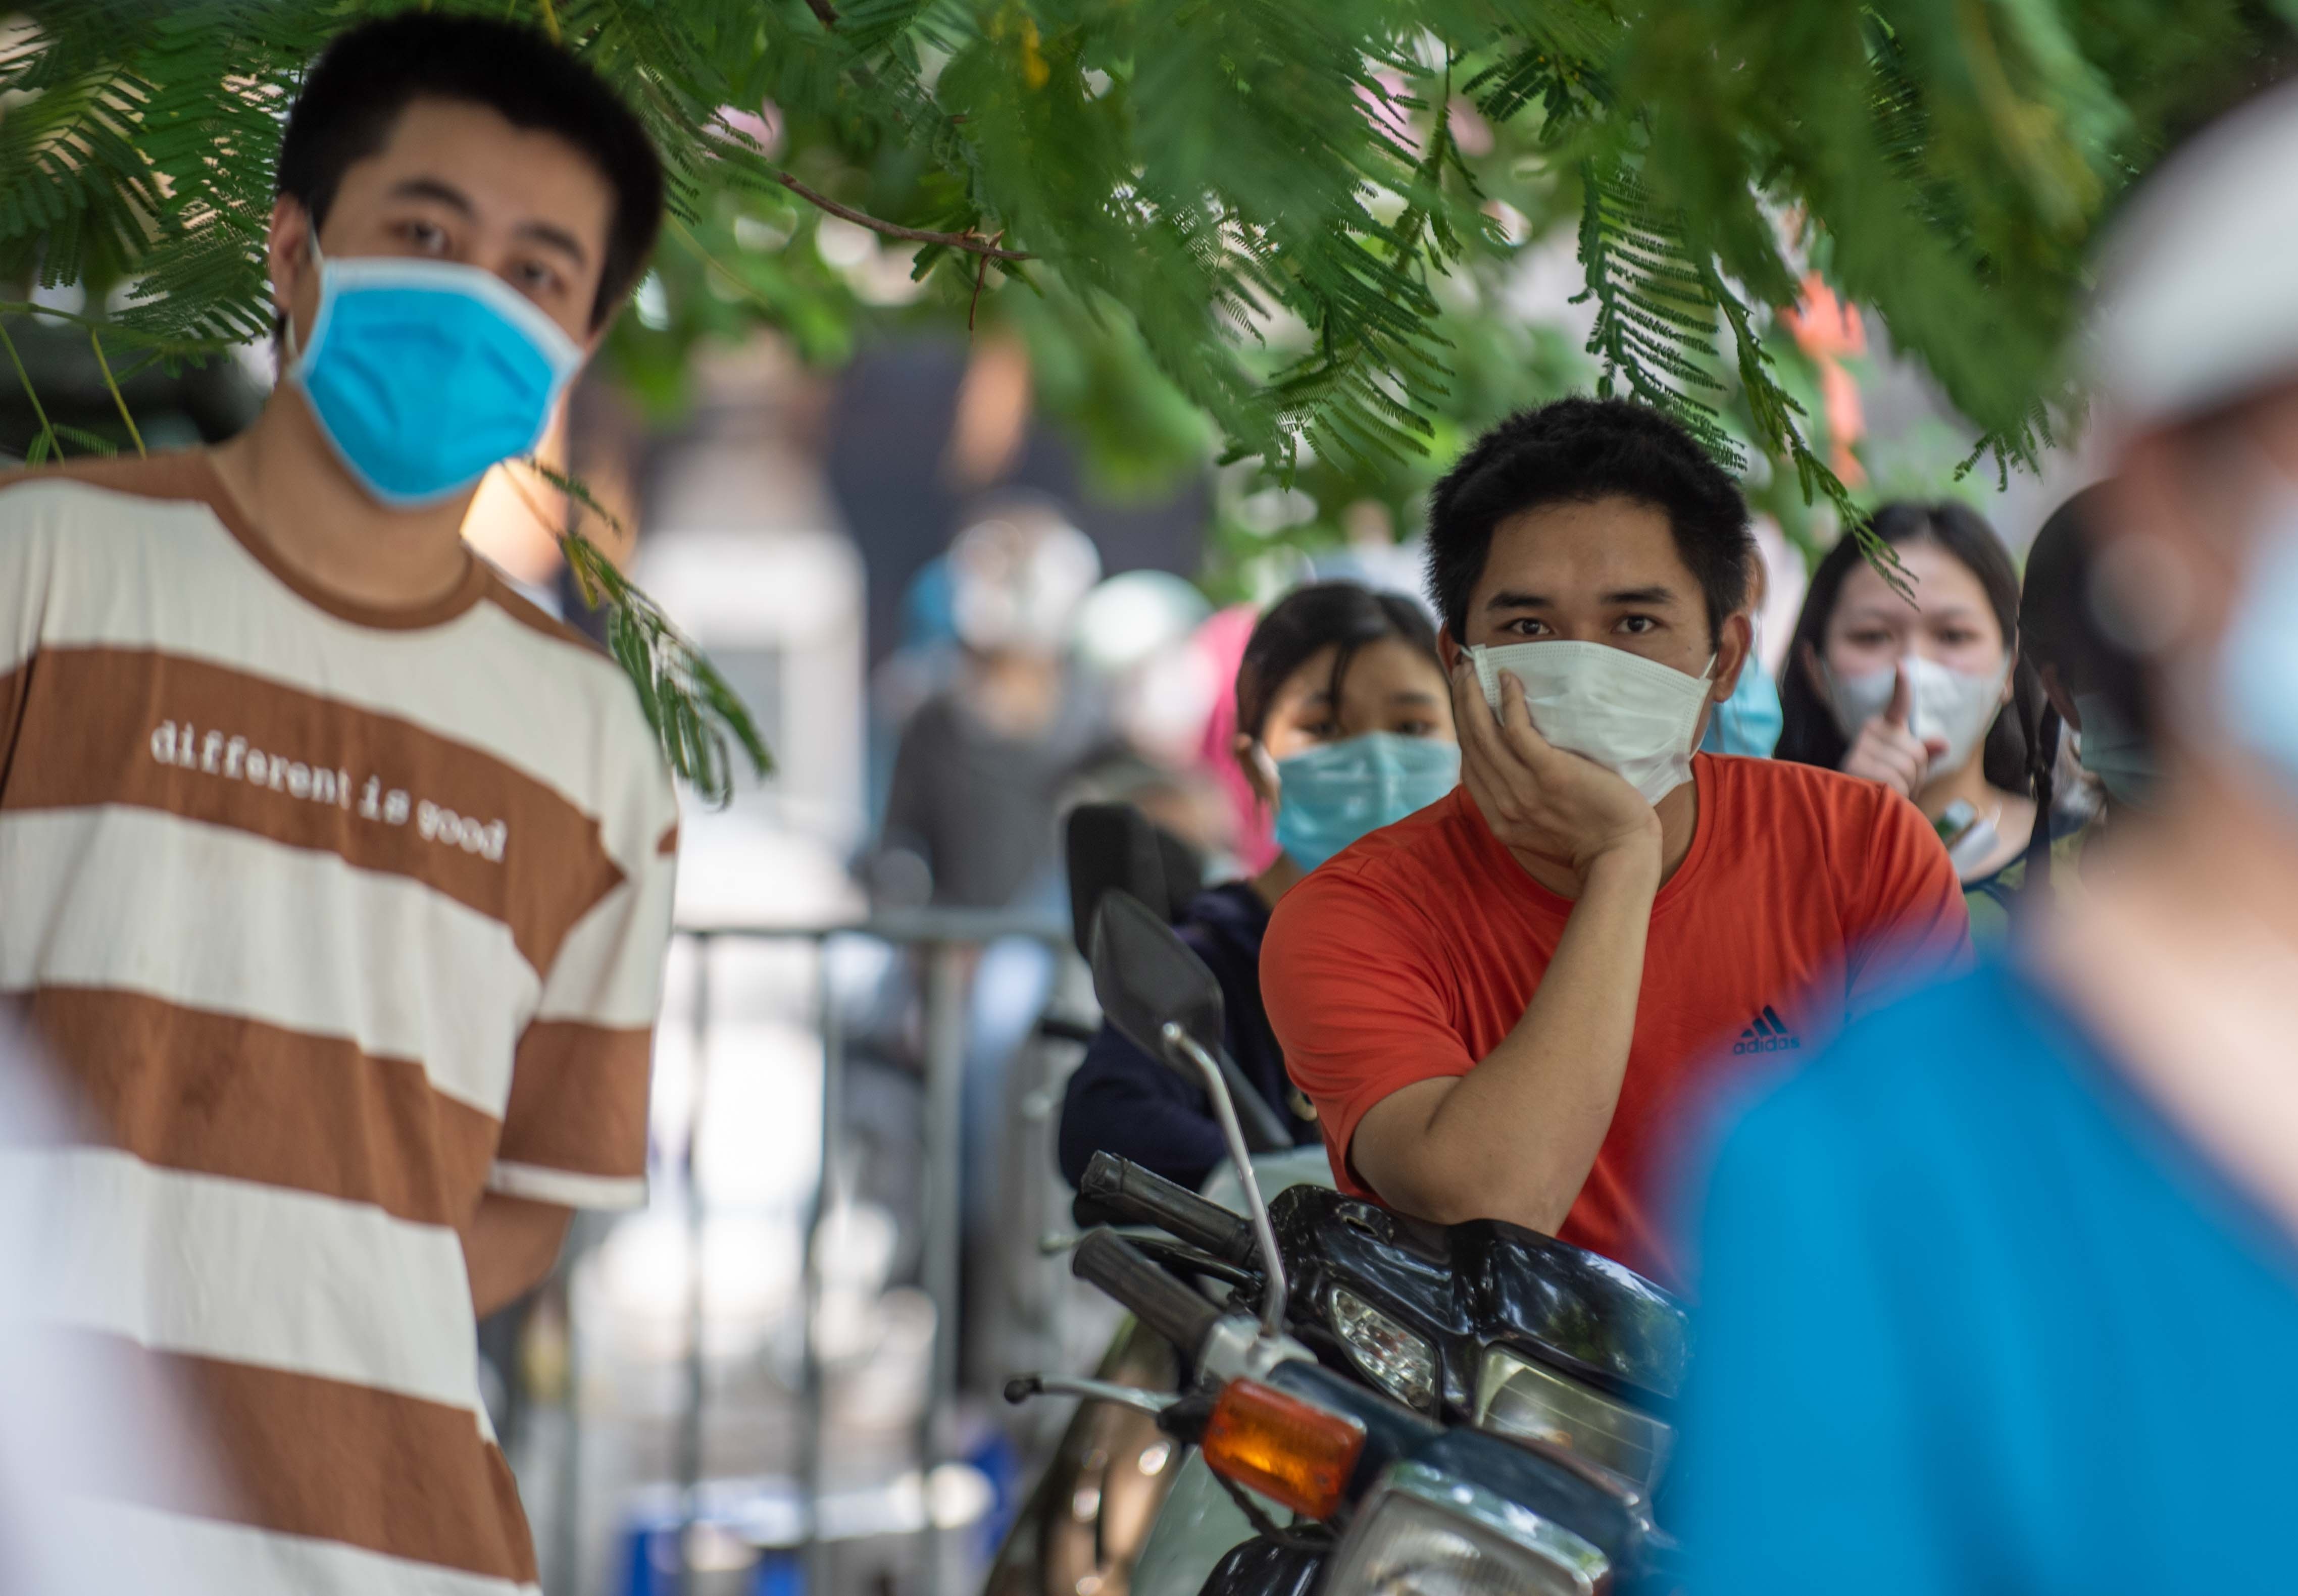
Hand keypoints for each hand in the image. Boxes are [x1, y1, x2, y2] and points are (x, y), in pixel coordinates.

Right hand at [1452, 661, 1660, 886]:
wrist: (1622, 854)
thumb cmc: (1593, 839)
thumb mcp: (1543, 829)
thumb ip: (1523, 803)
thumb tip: (1518, 769)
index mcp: (1499, 818)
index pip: (1471, 764)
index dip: (1463, 727)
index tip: (1465, 699)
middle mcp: (1504, 804)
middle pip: (1471, 743)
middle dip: (1462, 702)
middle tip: (1463, 671)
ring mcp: (1524, 791)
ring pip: (1484, 734)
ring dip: (1474, 696)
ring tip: (1474, 670)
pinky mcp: (1551, 774)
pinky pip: (1517, 731)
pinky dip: (1509, 702)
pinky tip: (1509, 681)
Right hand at [1840, 662, 1946, 798]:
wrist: (1854, 807)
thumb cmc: (1883, 784)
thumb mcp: (1908, 769)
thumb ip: (1924, 755)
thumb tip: (1944, 743)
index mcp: (1882, 727)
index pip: (1898, 706)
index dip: (1902, 686)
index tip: (1902, 664)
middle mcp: (1870, 731)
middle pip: (1916, 750)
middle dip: (1916, 774)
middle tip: (1897, 784)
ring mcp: (1861, 747)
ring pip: (1908, 766)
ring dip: (1906, 786)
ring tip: (1887, 790)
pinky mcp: (1855, 764)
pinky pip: (1894, 779)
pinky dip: (1894, 793)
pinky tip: (1879, 793)